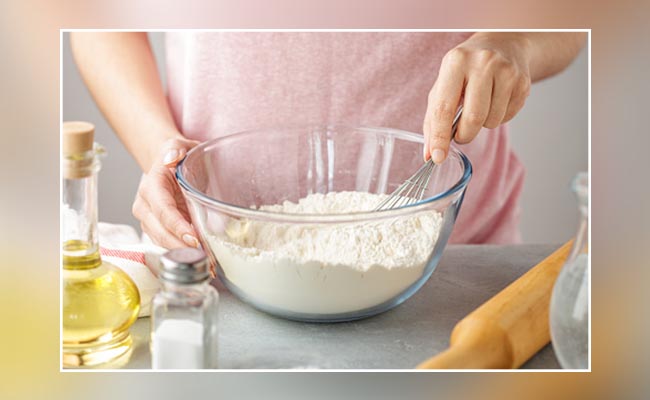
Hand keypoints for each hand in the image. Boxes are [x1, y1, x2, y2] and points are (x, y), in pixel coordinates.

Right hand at [132, 137, 200, 248]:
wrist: (167, 164)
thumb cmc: (176, 157)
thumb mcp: (179, 146)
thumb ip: (177, 148)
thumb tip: (171, 158)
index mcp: (151, 186)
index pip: (163, 210)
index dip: (177, 226)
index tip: (193, 238)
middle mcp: (145, 205)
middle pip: (160, 231)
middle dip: (181, 246)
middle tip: (205, 256)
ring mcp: (148, 220)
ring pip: (162, 241)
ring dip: (182, 253)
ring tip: (206, 261)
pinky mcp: (156, 229)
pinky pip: (167, 243)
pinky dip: (182, 252)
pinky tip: (201, 258)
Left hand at [423, 33, 531, 162]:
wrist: (503, 44)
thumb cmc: (467, 69)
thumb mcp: (444, 85)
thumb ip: (434, 120)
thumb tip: (431, 153)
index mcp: (456, 62)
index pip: (444, 107)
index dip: (440, 136)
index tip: (437, 157)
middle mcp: (483, 63)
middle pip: (473, 118)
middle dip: (464, 135)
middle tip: (460, 133)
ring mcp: (507, 72)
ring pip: (491, 121)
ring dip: (482, 124)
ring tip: (480, 105)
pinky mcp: (523, 83)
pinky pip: (507, 117)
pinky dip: (497, 117)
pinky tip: (495, 100)